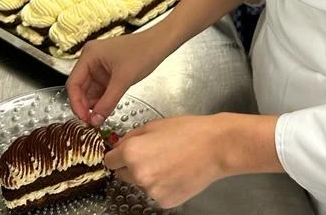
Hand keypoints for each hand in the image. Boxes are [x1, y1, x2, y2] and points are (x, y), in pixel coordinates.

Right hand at [66, 27, 167, 125]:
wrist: (160, 44)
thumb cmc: (142, 53)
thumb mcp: (123, 80)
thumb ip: (107, 102)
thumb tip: (95, 120)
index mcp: (89, 55)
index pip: (73, 83)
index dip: (76, 103)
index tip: (83, 119)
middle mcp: (91, 59)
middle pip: (80, 87)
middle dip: (85, 106)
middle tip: (92, 123)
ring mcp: (100, 66)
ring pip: (90, 91)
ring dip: (93, 105)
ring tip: (98, 119)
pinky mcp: (108, 72)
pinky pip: (100, 89)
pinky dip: (102, 100)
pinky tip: (105, 111)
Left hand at [105, 115, 225, 207]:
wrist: (215, 147)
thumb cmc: (187, 130)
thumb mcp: (154, 124)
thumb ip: (132, 136)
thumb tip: (119, 145)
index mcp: (132, 153)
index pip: (110, 160)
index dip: (116, 155)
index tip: (123, 153)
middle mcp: (138, 175)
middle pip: (123, 174)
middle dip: (132, 165)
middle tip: (152, 154)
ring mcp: (151, 191)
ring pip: (141, 184)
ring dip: (149, 175)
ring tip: (169, 162)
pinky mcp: (164, 202)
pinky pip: (156, 193)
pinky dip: (162, 185)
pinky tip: (176, 173)